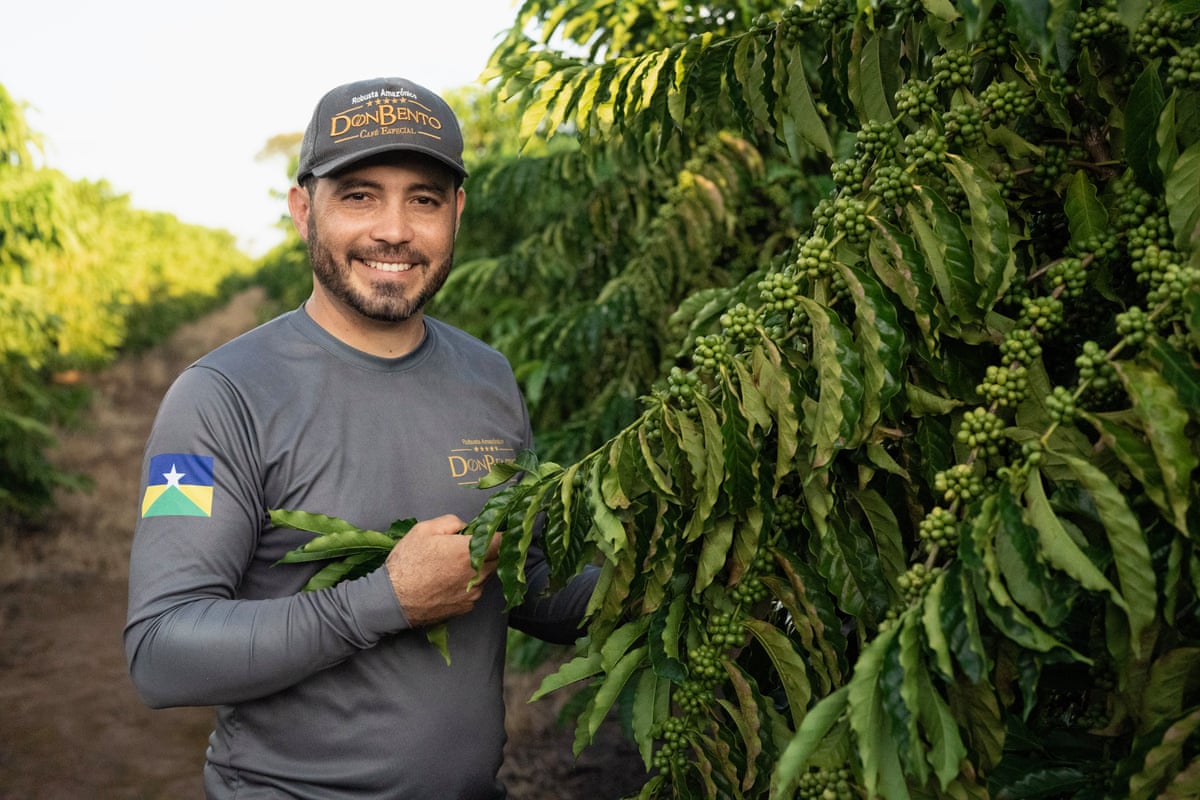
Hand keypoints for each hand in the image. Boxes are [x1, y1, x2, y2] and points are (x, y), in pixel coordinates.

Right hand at [383, 514, 500, 627]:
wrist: (392, 600)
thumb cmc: (407, 562)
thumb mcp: (424, 529)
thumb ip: (452, 522)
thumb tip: (467, 527)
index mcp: (468, 552)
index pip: (502, 541)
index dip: (503, 533)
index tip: (498, 530)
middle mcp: (476, 574)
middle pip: (498, 559)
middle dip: (491, 551)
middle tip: (472, 547)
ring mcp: (473, 593)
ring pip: (487, 576)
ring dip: (479, 568)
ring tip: (454, 566)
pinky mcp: (466, 607)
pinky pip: (475, 591)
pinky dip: (469, 585)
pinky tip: (449, 582)